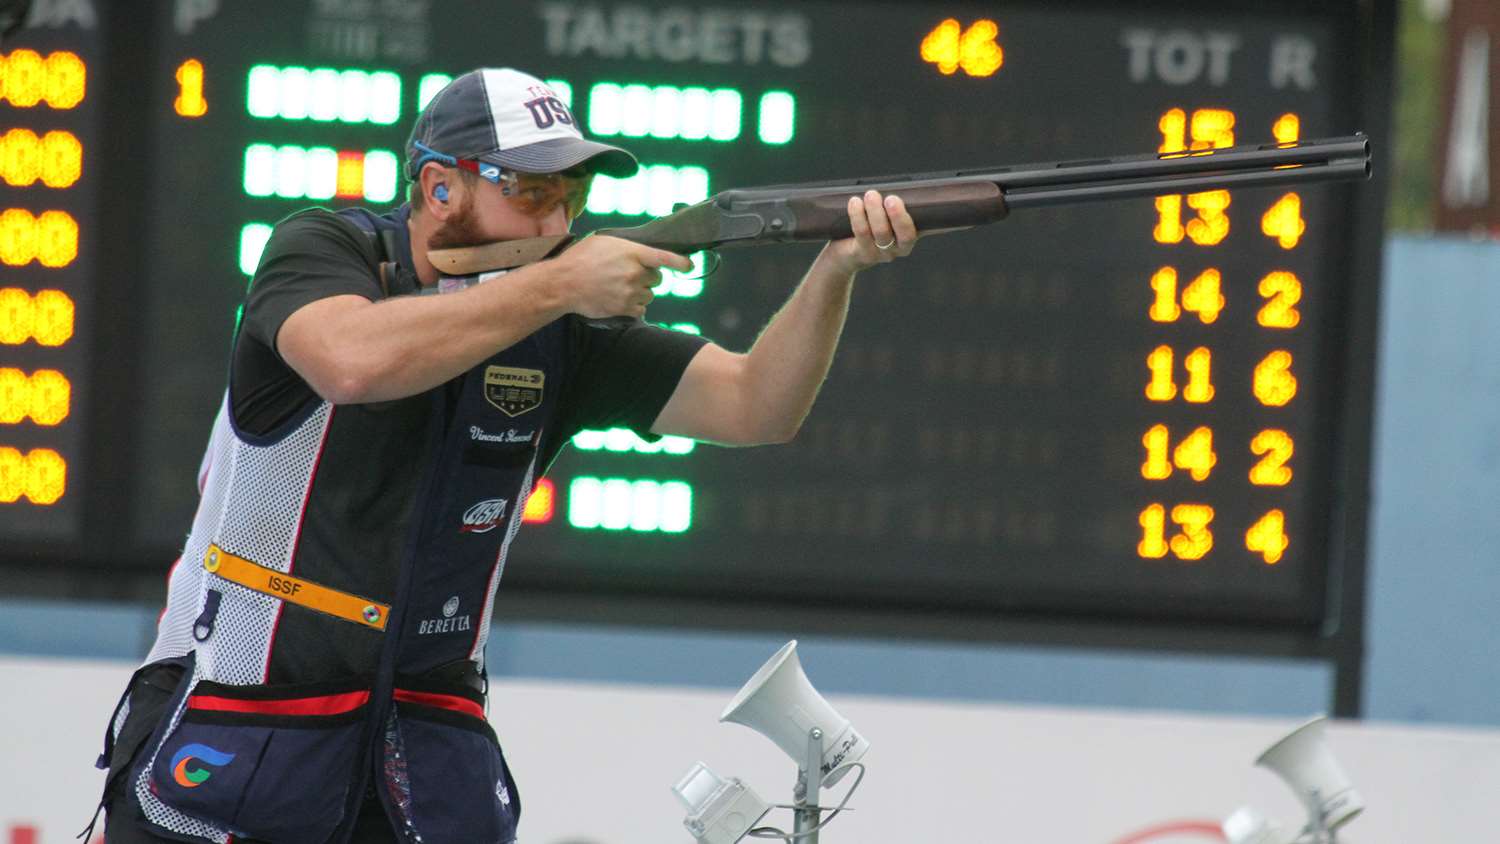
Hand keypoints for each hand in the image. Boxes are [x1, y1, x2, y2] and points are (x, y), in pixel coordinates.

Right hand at [550, 234, 693, 318]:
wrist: (563, 284)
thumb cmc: (580, 258)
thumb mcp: (604, 241)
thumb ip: (626, 246)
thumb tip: (641, 252)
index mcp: (632, 253)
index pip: (665, 258)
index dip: (680, 263)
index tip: (690, 266)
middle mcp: (635, 273)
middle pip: (656, 278)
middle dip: (647, 277)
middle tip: (629, 274)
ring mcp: (631, 293)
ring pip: (649, 294)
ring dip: (640, 292)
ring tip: (620, 287)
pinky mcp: (625, 309)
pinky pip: (641, 309)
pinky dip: (634, 305)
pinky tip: (619, 299)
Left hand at [821, 190, 919, 275]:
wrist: (844, 255)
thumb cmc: (870, 229)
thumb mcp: (886, 219)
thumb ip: (895, 205)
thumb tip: (904, 182)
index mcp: (909, 239)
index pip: (920, 229)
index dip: (920, 220)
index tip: (911, 202)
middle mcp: (897, 249)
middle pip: (905, 235)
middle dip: (898, 215)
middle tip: (891, 198)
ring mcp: (880, 254)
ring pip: (881, 233)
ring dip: (876, 211)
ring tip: (871, 195)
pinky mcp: (862, 253)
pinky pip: (861, 233)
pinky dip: (858, 215)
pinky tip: (855, 202)